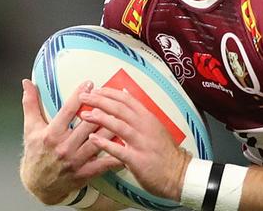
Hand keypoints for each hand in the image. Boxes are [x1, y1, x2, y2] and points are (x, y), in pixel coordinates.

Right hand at [20, 79, 121, 203]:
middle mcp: (64, 147)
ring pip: (99, 141)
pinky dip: (117, 154)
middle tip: (114, 95)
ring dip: (113, 127)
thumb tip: (27, 82)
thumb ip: (30, 104)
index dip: (79, 95)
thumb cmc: (36, 153)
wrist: (37, 186)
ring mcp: (75, 161)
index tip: (90, 83)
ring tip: (124, 114)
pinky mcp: (84, 173)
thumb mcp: (30, 128)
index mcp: (51, 134)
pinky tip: (128, 144)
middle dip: (102, 109)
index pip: (67, 111)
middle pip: (88, 124)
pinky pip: (104, 163)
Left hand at [79, 87, 191, 201]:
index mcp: (148, 118)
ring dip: (100, 118)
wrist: (178, 172)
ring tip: (85, 114)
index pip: (127, 99)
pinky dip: (105, 143)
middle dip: (100, 100)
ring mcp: (141, 142)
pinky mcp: (137, 159)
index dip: (110, 93)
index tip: (96, 90)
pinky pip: (118, 150)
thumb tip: (127, 99)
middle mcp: (145, 127)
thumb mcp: (155, 127)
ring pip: (119, 125)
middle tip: (84, 97)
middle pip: (120, 108)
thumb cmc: (165, 151)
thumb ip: (141, 115)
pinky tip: (93, 139)